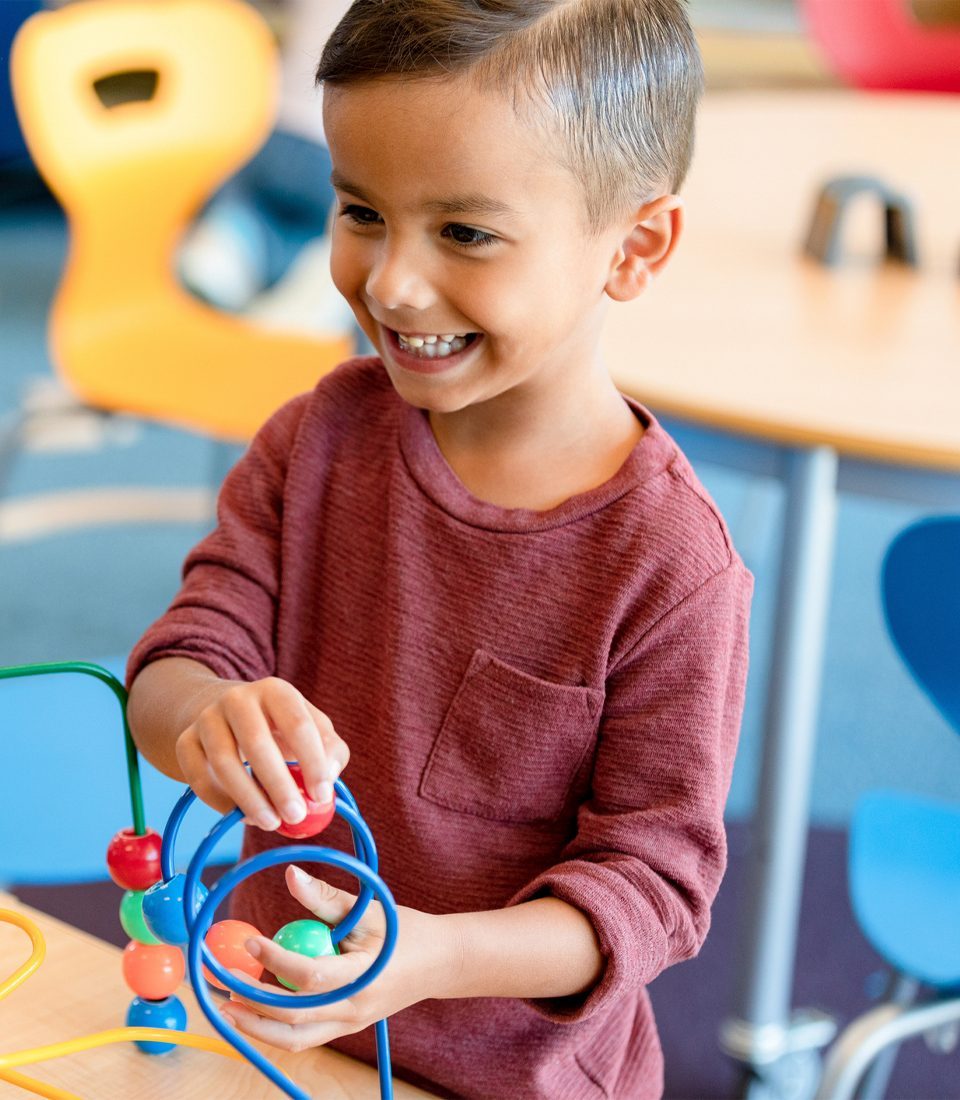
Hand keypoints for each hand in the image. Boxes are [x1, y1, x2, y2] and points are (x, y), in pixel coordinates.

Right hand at [174, 677, 348, 830]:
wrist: (228, 715)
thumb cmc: (282, 728)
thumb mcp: (314, 729)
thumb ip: (332, 751)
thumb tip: (328, 778)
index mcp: (276, 690)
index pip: (297, 724)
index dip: (312, 762)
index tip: (322, 796)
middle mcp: (237, 698)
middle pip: (256, 741)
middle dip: (278, 784)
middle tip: (296, 816)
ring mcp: (207, 718)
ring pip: (223, 761)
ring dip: (249, 798)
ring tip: (271, 822)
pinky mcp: (185, 741)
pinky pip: (198, 777)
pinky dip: (221, 802)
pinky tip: (243, 815)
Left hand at [217, 865, 459, 1051]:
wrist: (440, 962)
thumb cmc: (406, 931)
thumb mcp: (368, 910)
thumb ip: (326, 898)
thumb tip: (289, 875)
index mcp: (364, 977)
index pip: (310, 977)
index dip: (276, 960)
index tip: (250, 940)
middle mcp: (355, 1009)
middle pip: (293, 1021)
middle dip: (252, 1005)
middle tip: (222, 984)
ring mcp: (350, 1024)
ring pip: (295, 1039)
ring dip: (257, 1026)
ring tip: (228, 1006)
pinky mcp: (346, 1027)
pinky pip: (304, 1036)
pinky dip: (276, 1026)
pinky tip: (257, 1007)